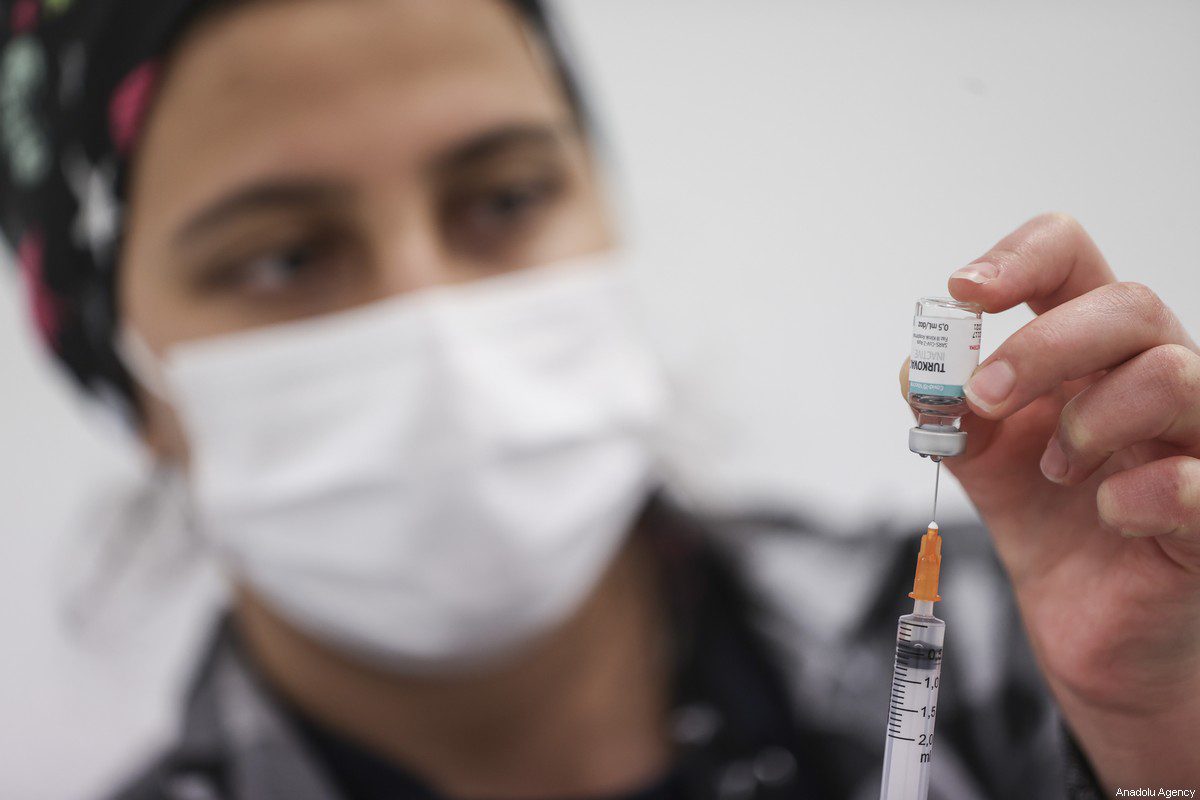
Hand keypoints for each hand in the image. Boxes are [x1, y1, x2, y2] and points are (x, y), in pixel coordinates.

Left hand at [900, 213, 1199, 789]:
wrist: (1088, 624)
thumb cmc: (1052, 524)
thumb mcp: (983, 461)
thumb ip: (949, 414)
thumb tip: (917, 372)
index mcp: (1092, 350)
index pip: (1073, 256)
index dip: (1019, 257)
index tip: (962, 291)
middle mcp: (1156, 375)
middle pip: (1127, 304)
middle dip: (1040, 348)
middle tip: (984, 400)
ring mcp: (1196, 438)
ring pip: (1170, 375)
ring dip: (1087, 421)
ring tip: (1054, 471)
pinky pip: (1194, 479)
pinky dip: (1133, 494)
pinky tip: (1107, 513)